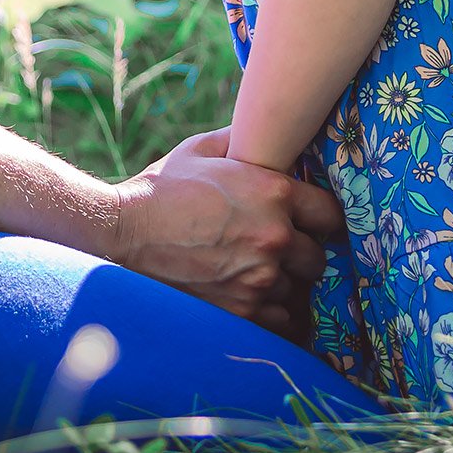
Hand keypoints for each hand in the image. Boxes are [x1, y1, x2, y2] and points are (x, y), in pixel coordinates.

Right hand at [109, 128, 343, 341]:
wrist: (121, 233)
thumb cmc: (161, 188)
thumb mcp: (203, 149)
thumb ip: (244, 141)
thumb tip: (268, 129)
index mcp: (274, 193)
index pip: (330, 213)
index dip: (321, 218)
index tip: (310, 222)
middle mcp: (275, 237)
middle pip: (319, 258)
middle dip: (304, 255)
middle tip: (283, 252)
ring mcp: (259, 278)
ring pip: (300, 293)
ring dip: (287, 287)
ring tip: (264, 277)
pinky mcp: (241, 311)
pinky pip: (281, 323)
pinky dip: (274, 315)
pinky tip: (257, 301)